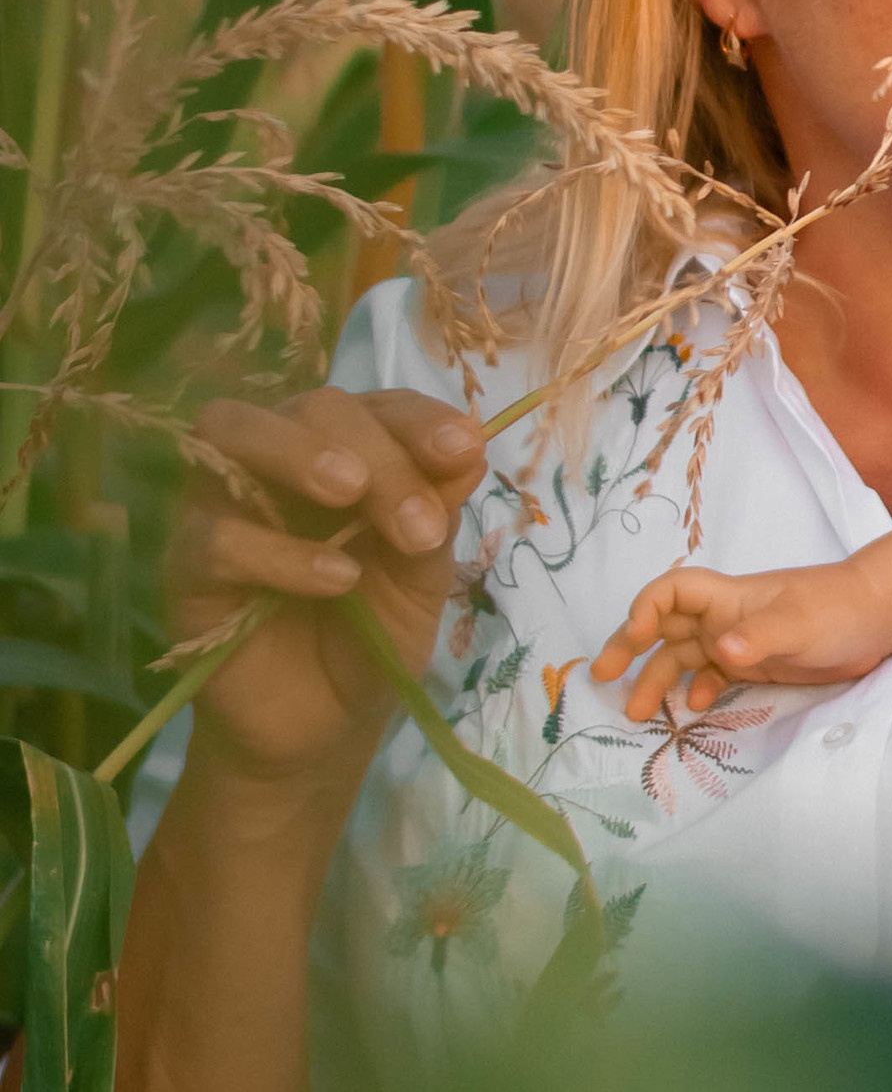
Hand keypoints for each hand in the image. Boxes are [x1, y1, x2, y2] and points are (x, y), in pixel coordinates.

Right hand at [170, 387, 487, 786]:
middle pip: (313, 408)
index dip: (420, 419)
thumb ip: (437, 509)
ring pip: (231, 432)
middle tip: (417, 522)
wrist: (326, 723)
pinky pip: (214, 536)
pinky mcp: (186, 565)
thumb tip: (469, 445)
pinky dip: (278, 551)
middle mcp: (279, 459)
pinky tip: (334, 580)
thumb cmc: (376, 632)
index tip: (462, 450)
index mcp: (349, 450)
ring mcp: (223, 504)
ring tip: (352, 493)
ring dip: (300, 454)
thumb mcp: (423, 574)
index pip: (380, 405)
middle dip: (377, 453)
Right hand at [591, 560, 891, 718]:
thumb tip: (723, 650)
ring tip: (637, 712)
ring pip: (683, 657)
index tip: (635, 637)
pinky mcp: (755, 665)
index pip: (672, 591)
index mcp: (729, 598)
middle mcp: (725, 618)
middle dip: (630, 647)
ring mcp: (738, 641)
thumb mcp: (800, 623)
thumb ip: (761, 636)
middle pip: (664, 627)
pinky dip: (697, 691)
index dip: (645, 609)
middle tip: (602, 676)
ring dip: (657, 679)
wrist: (878, 617)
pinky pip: (713, 676)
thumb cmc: (839, 609)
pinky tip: (695, 709)